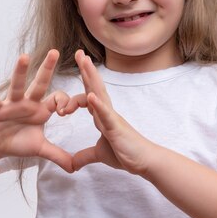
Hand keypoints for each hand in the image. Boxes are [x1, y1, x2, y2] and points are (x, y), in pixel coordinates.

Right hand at [0, 49, 74, 172]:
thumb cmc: (19, 141)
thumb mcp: (41, 149)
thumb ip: (58, 155)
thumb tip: (75, 168)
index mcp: (42, 109)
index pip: (58, 98)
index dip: (65, 102)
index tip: (66, 112)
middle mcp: (28, 102)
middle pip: (40, 83)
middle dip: (48, 68)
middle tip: (55, 52)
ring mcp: (12, 104)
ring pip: (17, 85)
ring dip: (20, 72)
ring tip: (24, 56)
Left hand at [72, 50, 155, 174]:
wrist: (144, 162)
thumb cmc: (126, 153)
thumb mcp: (99, 154)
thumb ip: (85, 155)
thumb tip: (72, 164)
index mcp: (101, 116)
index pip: (89, 95)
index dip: (81, 83)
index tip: (73, 71)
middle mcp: (106, 112)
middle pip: (94, 86)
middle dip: (86, 69)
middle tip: (78, 53)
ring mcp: (112, 118)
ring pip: (99, 93)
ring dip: (91, 77)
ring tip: (84, 62)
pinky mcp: (116, 128)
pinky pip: (105, 114)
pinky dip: (97, 105)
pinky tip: (90, 95)